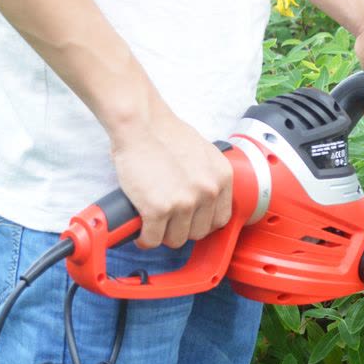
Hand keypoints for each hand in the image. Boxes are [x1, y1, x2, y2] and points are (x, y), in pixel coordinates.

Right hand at [109, 103, 232, 249]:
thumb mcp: (203, 153)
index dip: (203, 223)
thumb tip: (203, 198)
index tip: (192, 223)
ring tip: (153, 226)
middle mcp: (208, 191)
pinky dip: (145, 239)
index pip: (222, 219)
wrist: (141, 124)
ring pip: (176, 239)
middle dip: (183, 230)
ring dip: (163, 235)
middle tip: (169, 223)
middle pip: (199, 232)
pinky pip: (153, 239)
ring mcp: (185, 202)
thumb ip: (208, 176)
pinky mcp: (158, 209)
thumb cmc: (165, 133)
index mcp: (222, 177)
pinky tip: (141, 231)